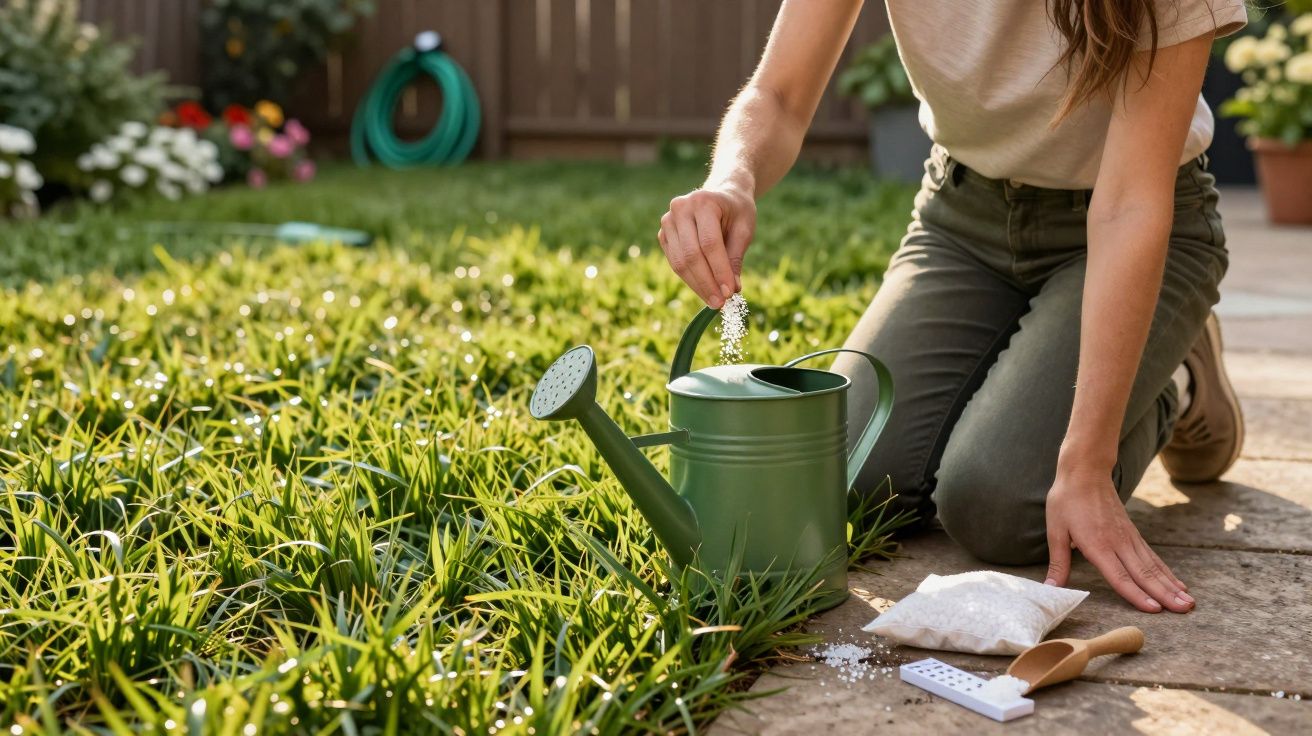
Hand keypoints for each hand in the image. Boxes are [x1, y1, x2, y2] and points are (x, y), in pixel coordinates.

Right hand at [658, 185, 755, 307]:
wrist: (721, 195)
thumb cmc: (736, 211)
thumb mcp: (744, 229)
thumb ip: (735, 257)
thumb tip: (732, 289)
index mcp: (703, 201)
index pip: (709, 243)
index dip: (719, 270)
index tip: (730, 292)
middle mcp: (680, 208)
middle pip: (691, 254)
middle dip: (707, 283)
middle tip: (720, 303)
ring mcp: (668, 221)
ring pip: (680, 262)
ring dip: (697, 285)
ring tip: (713, 301)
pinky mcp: (664, 234)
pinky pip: (675, 262)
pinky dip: (689, 279)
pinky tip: (704, 290)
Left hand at [1044, 465, 1194, 612]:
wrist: (1086, 472)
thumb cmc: (1067, 501)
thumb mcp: (1055, 531)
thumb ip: (1058, 562)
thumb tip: (1050, 589)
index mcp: (1098, 545)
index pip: (1120, 576)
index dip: (1136, 595)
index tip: (1155, 610)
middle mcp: (1118, 543)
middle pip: (1144, 574)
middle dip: (1165, 595)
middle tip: (1186, 612)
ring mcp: (1129, 538)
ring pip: (1153, 566)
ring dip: (1171, 586)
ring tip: (1189, 604)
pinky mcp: (1133, 534)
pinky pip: (1153, 557)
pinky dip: (1167, 572)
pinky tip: (1179, 585)